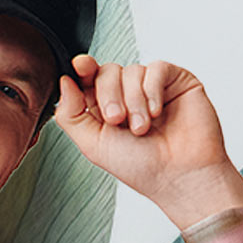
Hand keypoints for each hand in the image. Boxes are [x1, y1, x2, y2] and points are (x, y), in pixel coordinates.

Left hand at [54, 56, 242, 224]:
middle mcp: (128, 95)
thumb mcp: (93, 145)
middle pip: (107, 71)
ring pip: (131, 70)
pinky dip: (152, 90)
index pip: (88, 79)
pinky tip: (157, 112)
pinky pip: (156, 68)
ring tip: (142, 128)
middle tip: (117, 120)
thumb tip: (64, 81)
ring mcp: (152, 87)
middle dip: (108, 95)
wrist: (178, 176)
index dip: (83, 69)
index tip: (81, 66)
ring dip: (133, 101)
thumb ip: (70, 114)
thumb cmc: (141, 167)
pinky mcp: (176, 81)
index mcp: (105, 108)